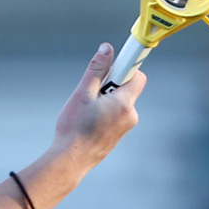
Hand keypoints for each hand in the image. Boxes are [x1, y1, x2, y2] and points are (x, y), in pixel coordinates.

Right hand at [52, 43, 144, 168]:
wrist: (71, 160)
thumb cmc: (74, 128)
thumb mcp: (82, 93)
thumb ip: (97, 70)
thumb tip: (107, 49)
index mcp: (123, 104)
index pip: (137, 76)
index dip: (125, 67)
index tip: (113, 66)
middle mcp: (130, 115)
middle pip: (128, 87)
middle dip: (112, 84)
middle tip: (92, 91)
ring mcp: (126, 126)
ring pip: (121, 101)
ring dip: (107, 98)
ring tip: (88, 109)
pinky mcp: (119, 133)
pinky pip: (117, 113)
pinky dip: (106, 110)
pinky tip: (90, 119)